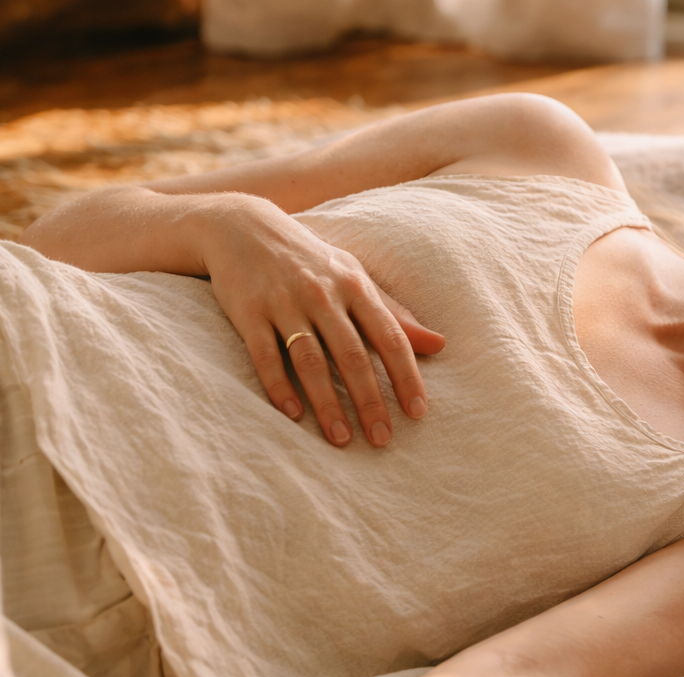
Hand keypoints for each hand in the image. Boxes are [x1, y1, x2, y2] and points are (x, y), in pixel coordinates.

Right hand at [199, 194, 445, 447]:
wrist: (243, 228)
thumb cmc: (311, 261)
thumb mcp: (354, 277)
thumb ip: (394, 314)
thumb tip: (440, 345)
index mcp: (355, 286)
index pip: (389, 337)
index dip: (406, 376)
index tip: (417, 413)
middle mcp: (322, 294)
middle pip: (352, 355)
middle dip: (370, 401)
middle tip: (382, 440)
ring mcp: (284, 302)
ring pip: (311, 360)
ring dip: (327, 403)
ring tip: (342, 439)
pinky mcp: (249, 311)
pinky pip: (265, 355)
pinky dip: (279, 386)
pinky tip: (293, 415)